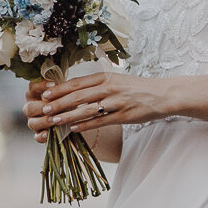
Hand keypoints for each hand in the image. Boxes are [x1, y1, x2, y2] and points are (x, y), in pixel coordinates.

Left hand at [28, 69, 169, 135]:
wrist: (163, 94)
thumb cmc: (138, 88)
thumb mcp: (117, 80)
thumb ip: (99, 84)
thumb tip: (77, 89)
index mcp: (106, 77)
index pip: (78, 82)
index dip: (60, 89)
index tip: (45, 94)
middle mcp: (109, 88)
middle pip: (78, 96)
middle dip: (59, 103)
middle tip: (44, 109)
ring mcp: (116, 102)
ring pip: (86, 109)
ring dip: (68, 116)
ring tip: (54, 121)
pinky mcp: (123, 116)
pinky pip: (100, 121)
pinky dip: (85, 126)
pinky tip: (73, 130)